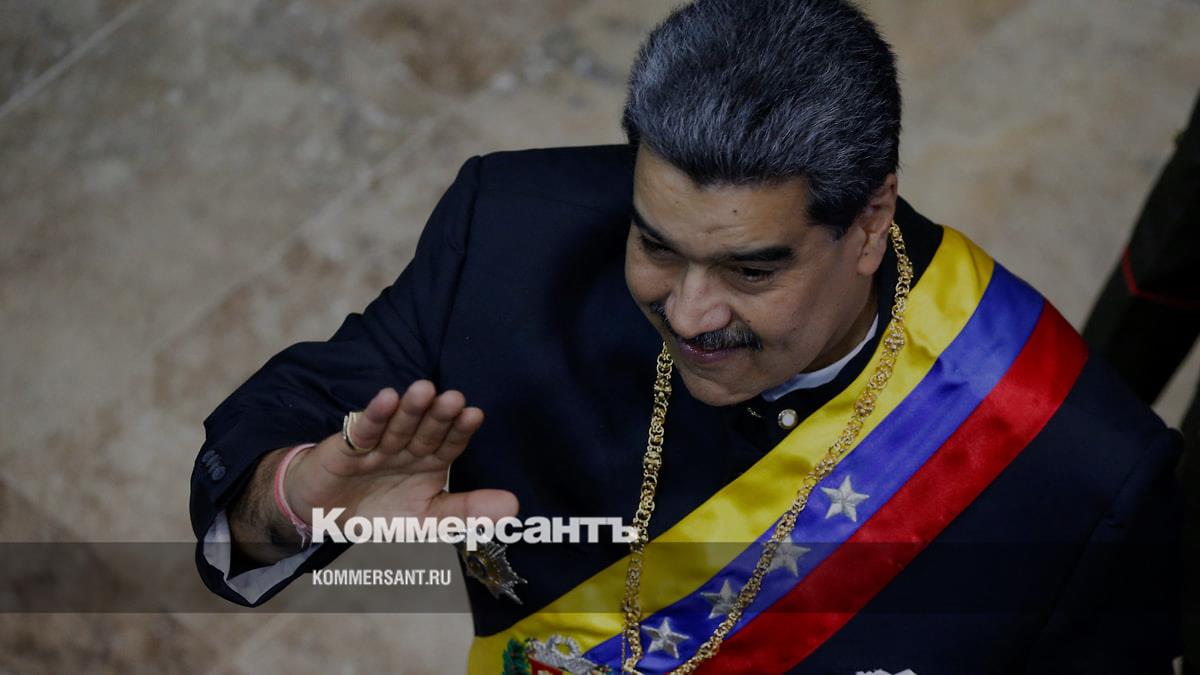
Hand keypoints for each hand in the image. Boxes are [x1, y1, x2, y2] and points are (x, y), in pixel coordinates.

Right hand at [284, 381, 517, 528]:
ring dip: (410, 409)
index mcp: (430, 461)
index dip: (461, 429)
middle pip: (426, 429)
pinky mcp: (348, 449)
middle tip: (454, 398)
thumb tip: (514, 506)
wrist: (323, 517)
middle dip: (439, 415)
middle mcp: (408, 448)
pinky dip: (373, 416)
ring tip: (424, 390)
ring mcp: (379, 445)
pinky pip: (363, 431)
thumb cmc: (380, 513)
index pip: (450, 442)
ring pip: (398, 425)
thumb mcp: (427, 521)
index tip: (475, 414)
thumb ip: (468, 513)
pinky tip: (386, 399)